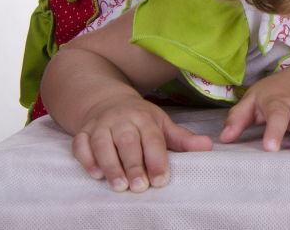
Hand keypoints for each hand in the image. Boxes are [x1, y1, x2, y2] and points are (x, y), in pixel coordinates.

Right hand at [71, 94, 211, 191]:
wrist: (108, 101)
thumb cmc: (140, 119)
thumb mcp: (162, 125)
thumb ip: (182, 139)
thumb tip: (208, 146)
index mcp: (145, 118)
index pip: (153, 139)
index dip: (157, 160)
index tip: (161, 180)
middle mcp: (122, 120)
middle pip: (128, 142)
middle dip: (134, 166)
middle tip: (140, 187)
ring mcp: (100, 125)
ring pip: (103, 144)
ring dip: (110, 166)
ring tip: (119, 186)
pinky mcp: (82, 132)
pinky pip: (80, 145)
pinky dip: (86, 159)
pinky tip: (95, 175)